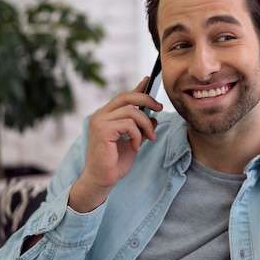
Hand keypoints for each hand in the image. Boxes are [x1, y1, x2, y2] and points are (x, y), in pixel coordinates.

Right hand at [69, 77, 162, 211]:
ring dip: (145, 125)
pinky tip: (135, 147)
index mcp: (106, 116)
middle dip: (147, 100)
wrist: (102, 180)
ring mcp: (100, 121)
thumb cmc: (114, 163)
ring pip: (132, 111)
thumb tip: (154, 118)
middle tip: (160, 109)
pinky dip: (137, 135)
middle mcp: (100, 115)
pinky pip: (129, 124)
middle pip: (127, 97)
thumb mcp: (133, 142)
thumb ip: (141, 128)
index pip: (123, 96)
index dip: (137, 88)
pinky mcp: (102, 130)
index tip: (149, 80)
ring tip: (149, 138)